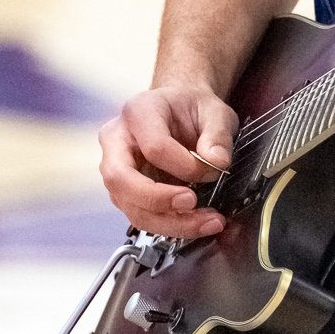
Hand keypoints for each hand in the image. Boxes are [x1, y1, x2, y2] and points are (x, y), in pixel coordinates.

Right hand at [98, 84, 237, 239]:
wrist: (181, 110)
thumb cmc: (191, 107)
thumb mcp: (215, 112)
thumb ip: (218, 136)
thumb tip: (217, 163)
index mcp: (138, 112)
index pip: (154, 147)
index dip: (185, 165)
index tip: (211, 170)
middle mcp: (117, 141)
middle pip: (121, 179)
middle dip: (159, 200)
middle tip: (193, 204)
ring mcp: (116, 168)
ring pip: (130, 206)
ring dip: (170, 222)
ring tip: (207, 222)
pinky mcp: (126, 191)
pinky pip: (141, 215)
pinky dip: (171, 226)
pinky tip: (197, 223)